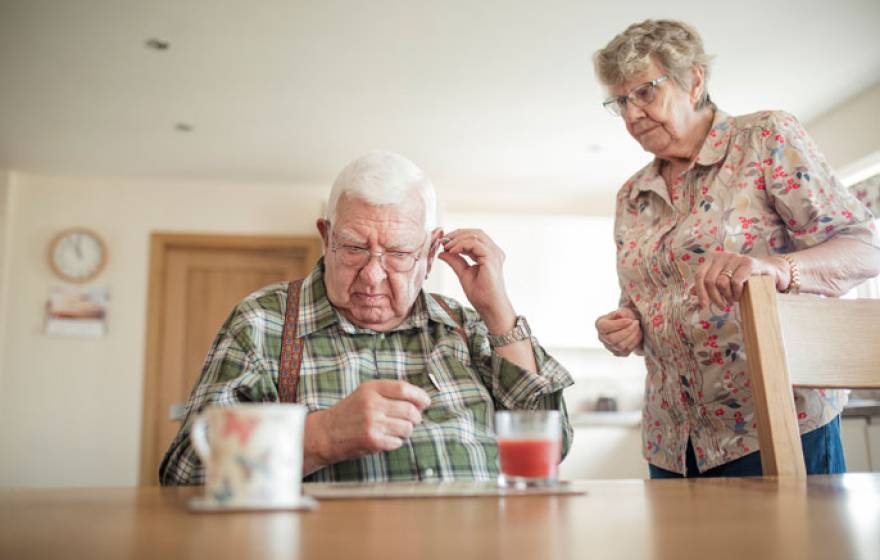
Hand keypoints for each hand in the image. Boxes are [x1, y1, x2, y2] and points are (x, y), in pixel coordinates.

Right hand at [308, 380, 430, 465]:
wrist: (326, 433)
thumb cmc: (350, 412)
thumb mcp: (366, 393)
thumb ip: (390, 393)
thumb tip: (420, 400)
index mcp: (371, 388)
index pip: (404, 389)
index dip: (420, 396)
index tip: (426, 402)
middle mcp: (372, 404)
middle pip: (410, 410)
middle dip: (416, 417)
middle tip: (413, 420)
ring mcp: (372, 423)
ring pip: (407, 427)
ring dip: (407, 431)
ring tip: (396, 430)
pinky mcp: (373, 440)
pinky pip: (398, 442)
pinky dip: (396, 441)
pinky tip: (386, 438)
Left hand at [437, 229, 515, 333]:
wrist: (490, 308)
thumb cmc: (481, 295)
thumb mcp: (463, 273)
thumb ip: (455, 261)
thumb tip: (442, 252)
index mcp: (490, 255)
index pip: (475, 237)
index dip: (458, 237)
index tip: (444, 242)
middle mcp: (494, 252)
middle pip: (476, 233)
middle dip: (457, 234)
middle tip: (443, 241)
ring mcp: (494, 254)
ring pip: (476, 235)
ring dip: (458, 238)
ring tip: (446, 246)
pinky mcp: (491, 259)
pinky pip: (475, 244)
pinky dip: (461, 245)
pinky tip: (452, 251)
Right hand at [595, 308, 642, 356]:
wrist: (629, 324)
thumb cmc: (624, 316)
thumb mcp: (622, 311)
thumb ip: (620, 313)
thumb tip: (621, 316)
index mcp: (599, 325)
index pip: (604, 327)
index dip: (618, 324)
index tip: (630, 320)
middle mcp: (601, 338)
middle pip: (612, 339)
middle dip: (627, 331)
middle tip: (636, 323)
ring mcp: (609, 347)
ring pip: (620, 346)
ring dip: (632, 336)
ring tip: (637, 327)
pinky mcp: (618, 353)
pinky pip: (626, 350)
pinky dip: (634, 342)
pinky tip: (637, 334)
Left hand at [694, 251, 787, 308]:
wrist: (767, 271)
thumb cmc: (742, 277)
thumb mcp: (723, 279)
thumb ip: (708, 284)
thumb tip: (691, 292)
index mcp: (712, 259)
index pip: (699, 275)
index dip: (699, 292)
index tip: (703, 306)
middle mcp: (722, 256)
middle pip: (709, 281)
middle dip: (714, 297)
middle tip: (722, 306)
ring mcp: (735, 258)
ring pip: (722, 283)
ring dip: (727, 296)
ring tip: (732, 299)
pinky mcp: (748, 263)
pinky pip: (736, 282)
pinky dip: (737, 293)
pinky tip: (740, 295)